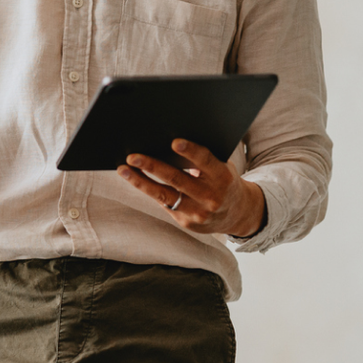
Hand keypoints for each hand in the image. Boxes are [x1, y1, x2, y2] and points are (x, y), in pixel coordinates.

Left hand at [117, 139, 265, 237]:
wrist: (238, 214)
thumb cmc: (223, 181)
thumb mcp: (222, 167)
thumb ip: (203, 158)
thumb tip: (168, 139)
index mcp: (222, 177)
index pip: (206, 161)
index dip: (191, 151)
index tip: (174, 142)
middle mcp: (211, 196)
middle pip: (177, 179)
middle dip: (152, 166)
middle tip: (132, 156)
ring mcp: (198, 212)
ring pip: (164, 195)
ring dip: (141, 182)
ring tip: (124, 170)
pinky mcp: (186, 222)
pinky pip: (163, 204)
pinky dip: (148, 190)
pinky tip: (134, 179)